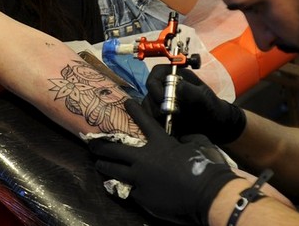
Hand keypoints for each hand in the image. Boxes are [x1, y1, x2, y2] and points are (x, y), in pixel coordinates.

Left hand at [90, 99, 238, 225]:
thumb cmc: (206, 167)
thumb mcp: (199, 143)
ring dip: (104, 165)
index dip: (133, 110)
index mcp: (160, 143)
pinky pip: (127, 189)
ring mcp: (140, 178)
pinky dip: (120, 185)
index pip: (144, 122)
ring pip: (114, 170)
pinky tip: (112, 185)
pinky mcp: (142, 196)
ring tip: (97, 163)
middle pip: (116, 149)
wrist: (207, 194)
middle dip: (101, 145)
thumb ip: (187, 137)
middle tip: (92, 142)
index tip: (125, 102)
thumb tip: (182, 135)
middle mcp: (145, 158)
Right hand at [143, 65, 245, 143]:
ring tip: (168, 124)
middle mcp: (165, 88)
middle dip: (154, 105)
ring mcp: (161, 103)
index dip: (155, 85)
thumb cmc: (213, 107)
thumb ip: (190, 91)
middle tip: (165, 116)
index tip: (161, 99)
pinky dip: (156, 125)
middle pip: (149, 93)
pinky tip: (168, 130)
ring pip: (147, 108)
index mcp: (174, 76)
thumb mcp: (204, 98)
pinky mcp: (160, 118)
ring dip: (154, 117)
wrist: (217, 127)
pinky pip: (151, 120)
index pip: (155, 74)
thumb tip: (176, 86)